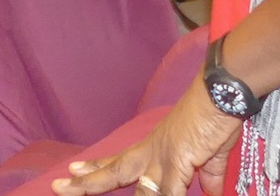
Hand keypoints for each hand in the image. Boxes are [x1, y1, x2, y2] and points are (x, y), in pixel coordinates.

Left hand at [52, 81, 241, 195]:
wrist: (222, 94)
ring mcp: (163, 158)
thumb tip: (212, 192)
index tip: (75, 169)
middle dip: (88, 183)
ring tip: (86, 194)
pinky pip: (168, 194)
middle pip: (115, 171)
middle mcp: (153, 152)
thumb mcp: (209, 154)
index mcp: (155, 148)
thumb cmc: (214, 117)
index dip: (98, 168)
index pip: (121, 161)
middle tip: (58, 186)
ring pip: (139, 191)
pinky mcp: (179, 162)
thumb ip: (207, 176)